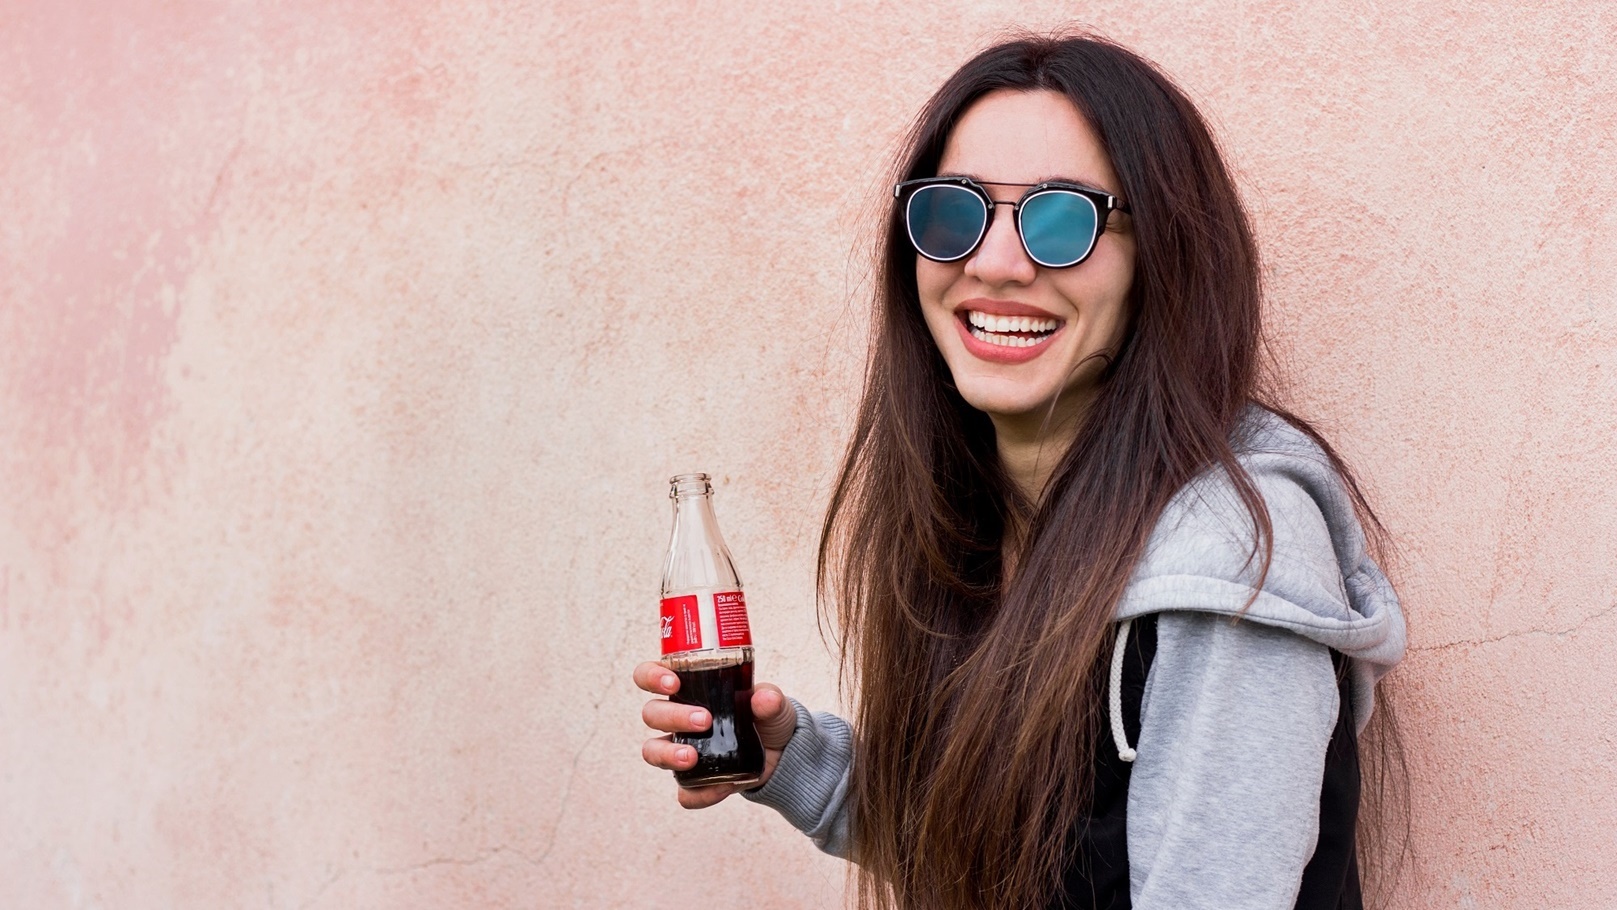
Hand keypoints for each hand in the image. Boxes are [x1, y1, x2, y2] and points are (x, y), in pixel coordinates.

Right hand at [635, 661, 798, 808]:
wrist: (783, 754)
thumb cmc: (766, 718)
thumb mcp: (773, 703)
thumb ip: (770, 699)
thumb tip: (764, 700)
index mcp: (688, 690)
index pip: (650, 677)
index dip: (652, 677)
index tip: (673, 683)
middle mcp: (677, 720)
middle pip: (652, 714)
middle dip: (672, 716)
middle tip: (704, 721)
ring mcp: (682, 750)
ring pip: (653, 752)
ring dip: (668, 754)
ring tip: (691, 758)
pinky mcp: (696, 781)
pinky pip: (685, 792)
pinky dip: (699, 793)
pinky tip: (723, 786)